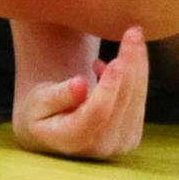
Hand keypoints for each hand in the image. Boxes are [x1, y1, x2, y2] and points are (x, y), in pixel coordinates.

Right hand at [12, 27, 148, 160]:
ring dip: (139, 66)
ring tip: (133, 34)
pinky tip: (119, 60)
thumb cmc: (39, 110)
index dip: (109, 88)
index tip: (117, 60)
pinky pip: (139, 101)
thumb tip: (80, 84)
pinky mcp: (131, 136)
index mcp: (71, 141)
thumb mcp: (39, 101)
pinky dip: (136, 75)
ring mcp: (118, 145)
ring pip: (136, 100)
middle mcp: (99, 148)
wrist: (51, 128)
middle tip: (134, 31)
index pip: (97, 114)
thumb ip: (57, 95)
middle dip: (130, 65)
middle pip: (122, 104)